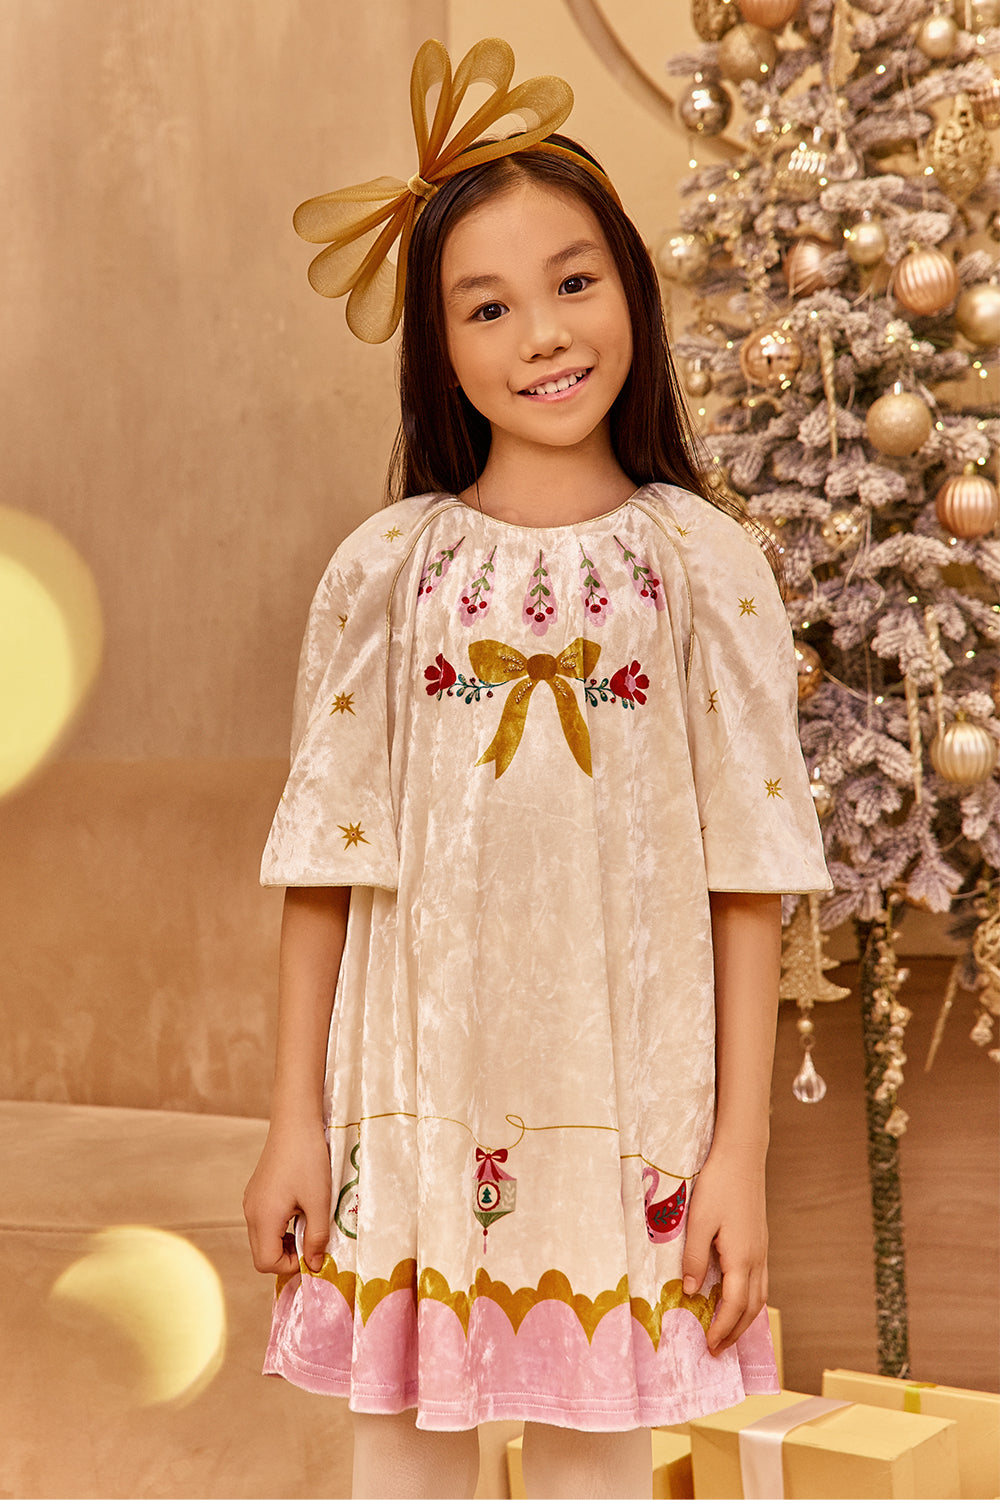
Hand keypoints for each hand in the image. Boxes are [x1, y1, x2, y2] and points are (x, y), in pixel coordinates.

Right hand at [243, 1119, 331, 1275]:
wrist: (295, 1122)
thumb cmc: (308, 1160)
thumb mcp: (319, 1202)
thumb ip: (317, 1238)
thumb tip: (316, 1266)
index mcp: (263, 1218)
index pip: (266, 1263)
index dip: (291, 1265)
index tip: (313, 1251)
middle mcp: (250, 1213)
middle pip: (262, 1254)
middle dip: (288, 1255)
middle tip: (313, 1239)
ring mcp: (251, 1201)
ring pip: (263, 1238)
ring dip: (285, 1240)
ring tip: (309, 1221)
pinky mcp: (256, 1192)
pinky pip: (264, 1221)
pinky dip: (281, 1225)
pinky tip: (300, 1208)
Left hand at [680, 1146, 768, 1355]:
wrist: (742, 1156)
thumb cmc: (718, 1185)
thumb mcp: (698, 1221)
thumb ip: (694, 1258)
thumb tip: (692, 1292)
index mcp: (742, 1257)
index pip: (734, 1306)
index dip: (721, 1329)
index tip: (708, 1347)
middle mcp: (757, 1258)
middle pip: (751, 1308)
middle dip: (735, 1333)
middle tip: (718, 1350)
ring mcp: (762, 1250)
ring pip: (760, 1296)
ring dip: (745, 1319)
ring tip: (728, 1333)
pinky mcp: (760, 1241)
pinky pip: (760, 1281)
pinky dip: (750, 1300)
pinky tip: (737, 1299)